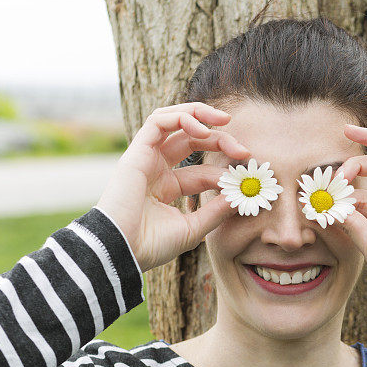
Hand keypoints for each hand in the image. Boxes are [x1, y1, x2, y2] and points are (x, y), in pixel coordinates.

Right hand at [96, 102, 249, 271]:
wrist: (122, 251)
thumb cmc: (151, 246)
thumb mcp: (193, 229)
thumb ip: (216, 211)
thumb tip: (241, 195)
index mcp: (168, 188)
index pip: (203, 172)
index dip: (224, 173)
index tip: (245, 180)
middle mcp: (156, 169)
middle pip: (192, 141)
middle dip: (220, 140)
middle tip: (244, 151)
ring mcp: (145, 158)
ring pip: (173, 121)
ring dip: (201, 115)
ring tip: (225, 122)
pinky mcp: (136, 151)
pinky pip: (158, 121)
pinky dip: (182, 117)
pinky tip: (203, 129)